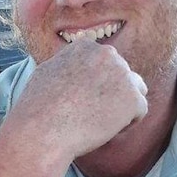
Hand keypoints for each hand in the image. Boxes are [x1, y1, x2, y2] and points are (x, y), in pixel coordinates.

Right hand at [7, 39, 147, 162]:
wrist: (42, 129)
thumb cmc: (38, 107)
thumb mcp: (47, 72)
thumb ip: (68, 65)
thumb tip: (77, 67)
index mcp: (86, 46)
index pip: (103, 64)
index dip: (94, 85)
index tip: (77, 100)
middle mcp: (107, 54)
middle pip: (121, 76)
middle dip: (110, 94)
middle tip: (87, 113)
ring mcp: (123, 75)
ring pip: (135, 91)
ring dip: (122, 106)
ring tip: (97, 121)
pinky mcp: (133, 99)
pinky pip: (139, 113)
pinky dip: (124, 125)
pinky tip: (102, 129)